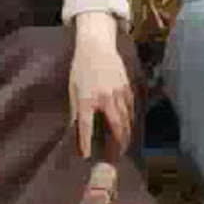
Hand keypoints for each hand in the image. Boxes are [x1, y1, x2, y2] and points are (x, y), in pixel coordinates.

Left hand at [69, 14, 133, 157]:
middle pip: (116, 127)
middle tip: (115, 158)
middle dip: (117, 145)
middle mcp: (105, 98)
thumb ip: (76, 111)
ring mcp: (118, 93)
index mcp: (87, 98)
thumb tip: (75, 130)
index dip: (85, 142)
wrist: (97, 46)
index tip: (85, 156)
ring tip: (123, 147)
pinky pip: (130, 109)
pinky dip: (130, 121)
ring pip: (126, 120)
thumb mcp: (73, 89)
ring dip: (125, 136)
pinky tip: (128, 128)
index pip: (86, 126)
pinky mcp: (127, 88)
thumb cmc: (81, 68)